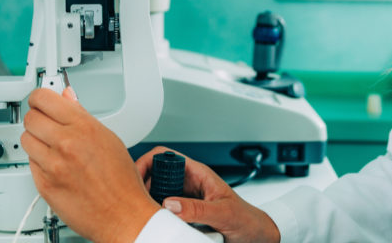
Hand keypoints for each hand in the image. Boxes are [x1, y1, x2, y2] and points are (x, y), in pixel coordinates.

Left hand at [21, 87, 159, 242]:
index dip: (39, 97)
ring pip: (26, 139)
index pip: (44, 98)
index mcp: (83, 127)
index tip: (40, 99)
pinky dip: (38, 162)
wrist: (122, 215)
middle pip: (30, 117)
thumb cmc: (120, 181)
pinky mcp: (44, 184)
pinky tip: (54, 165)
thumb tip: (67, 97)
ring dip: (35, 140)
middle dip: (36, 118)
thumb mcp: (107, 138)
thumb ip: (81, 115)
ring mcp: (53, 165)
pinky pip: (30, 163)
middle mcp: (66, 143)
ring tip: (50, 146)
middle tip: (45, 123)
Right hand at [136, 147, 279, 242]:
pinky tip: (158, 224)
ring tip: (145, 213)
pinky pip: (166, 215)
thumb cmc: (247, 220)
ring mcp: (186, 201)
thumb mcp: (223, 213)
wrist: (257, 238)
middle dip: (143, 186)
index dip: (146, 163)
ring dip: (150, 204)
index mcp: (197, 174)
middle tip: (136, 200)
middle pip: (156, 177)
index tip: (135, 177)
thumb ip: (198, 208)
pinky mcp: (185, 217)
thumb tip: (170, 204)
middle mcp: (189, 185)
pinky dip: (159, 218)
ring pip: (158, 196)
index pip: (164, 157)